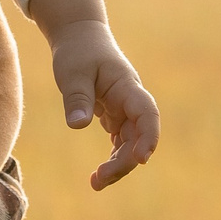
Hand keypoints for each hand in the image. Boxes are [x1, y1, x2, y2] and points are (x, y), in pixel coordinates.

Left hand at [27, 0, 160, 189]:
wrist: (79, 36)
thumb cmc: (77, 51)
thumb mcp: (72, 72)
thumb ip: (77, 98)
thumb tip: (77, 126)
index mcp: (126, 86)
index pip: (147, 114)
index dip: (148, 137)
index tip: (141, 159)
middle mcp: (130, 100)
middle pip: (138, 136)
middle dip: (124, 162)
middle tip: (98, 180)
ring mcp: (124, 109)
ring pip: (130, 143)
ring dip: (118, 164)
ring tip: (95, 183)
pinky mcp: (115, 115)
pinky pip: (120, 141)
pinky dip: (113, 158)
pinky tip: (99, 174)